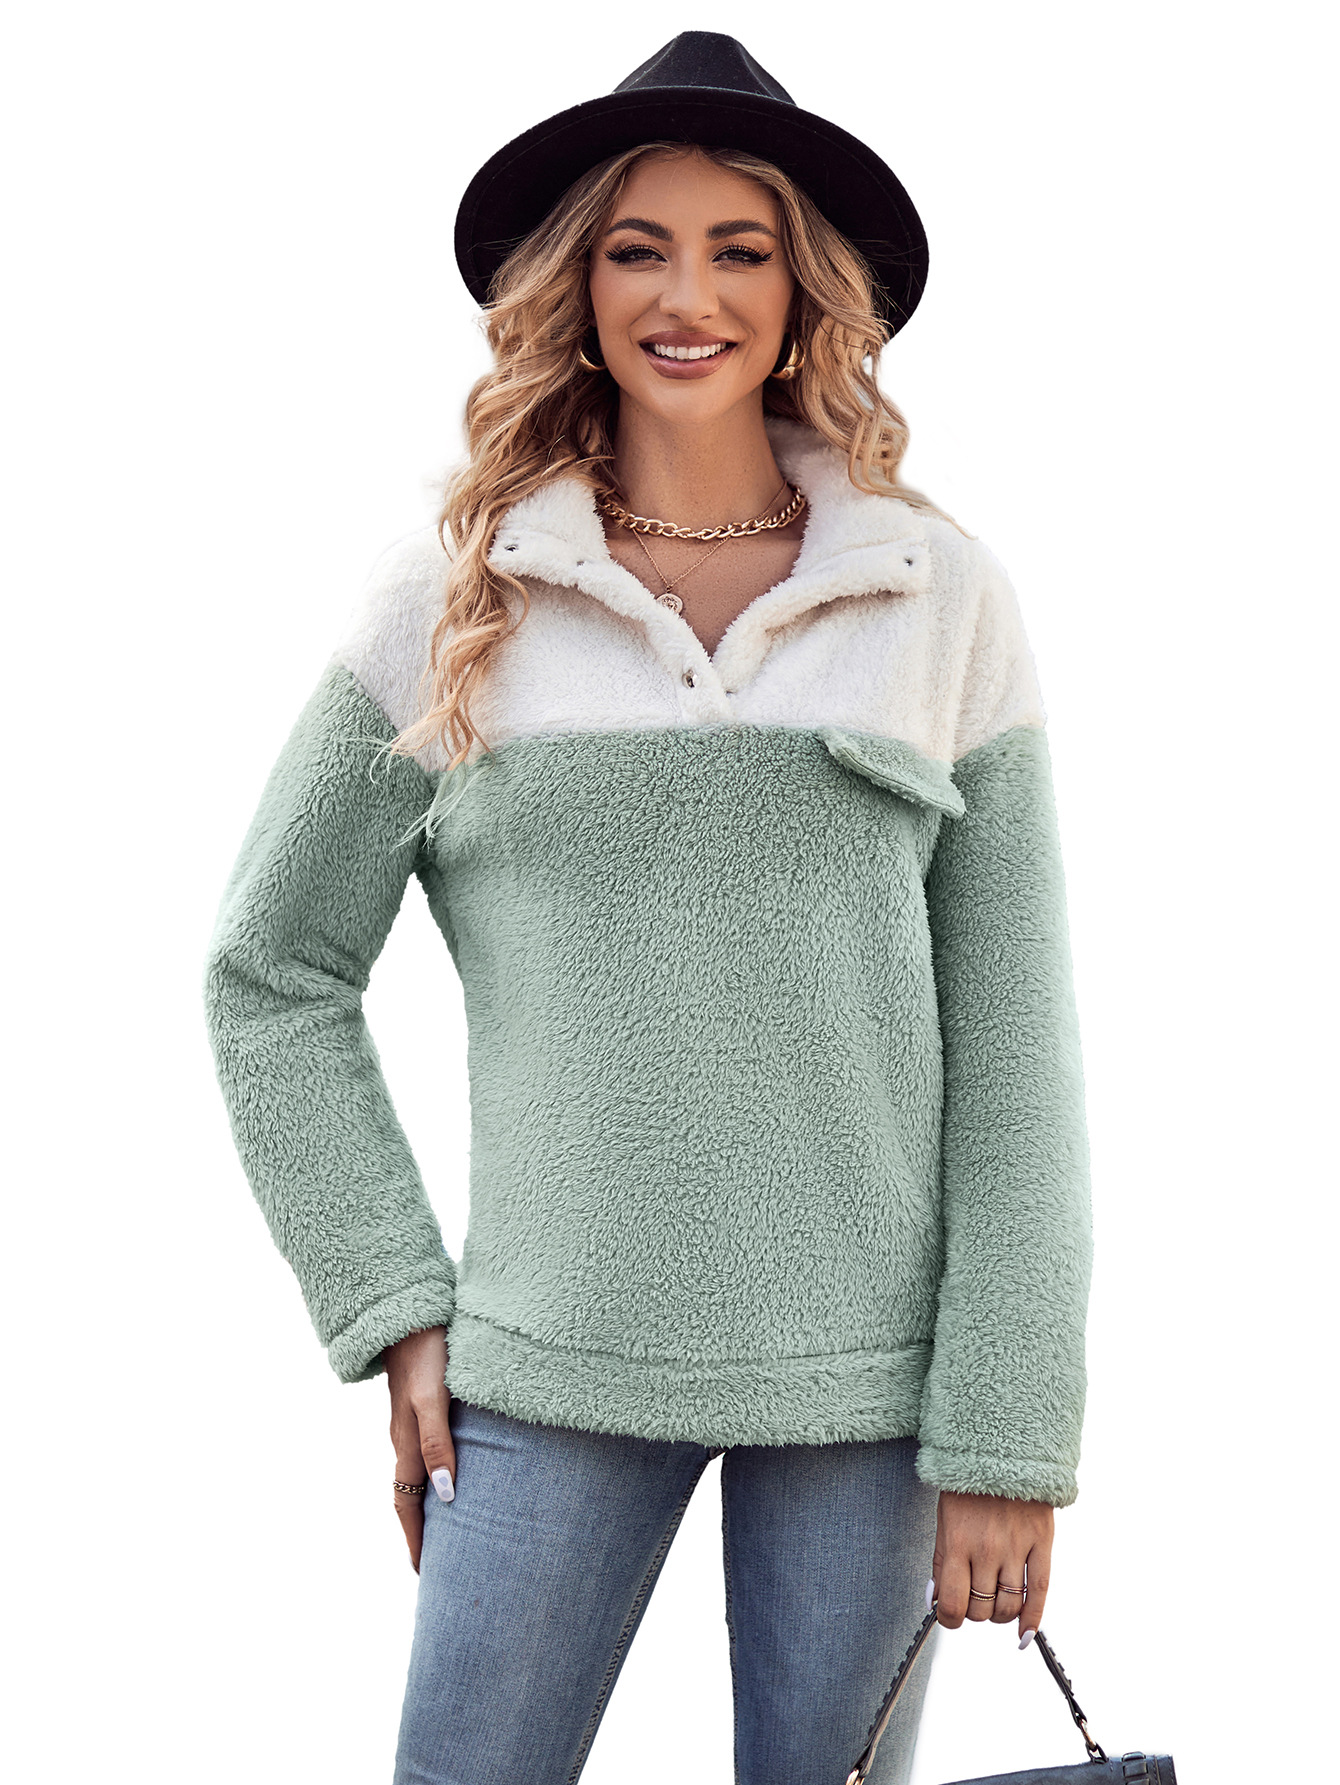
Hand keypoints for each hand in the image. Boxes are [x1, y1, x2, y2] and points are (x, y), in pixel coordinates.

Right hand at [383, 1325, 455, 1572]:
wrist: (412, 1315)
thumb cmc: (428, 1355)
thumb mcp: (432, 1399)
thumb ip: (438, 1442)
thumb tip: (443, 1494)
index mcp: (406, 1443)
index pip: (407, 1504)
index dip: (414, 1539)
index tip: (423, 1573)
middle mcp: (405, 1438)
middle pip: (408, 1495)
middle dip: (419, 1531)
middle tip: (437, 1563)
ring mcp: (410, 1422)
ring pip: (416, 1474)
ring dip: (426, 1504)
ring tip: (447, 1527)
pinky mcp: (420, 1405)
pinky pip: (423, 1453)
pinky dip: (433, 1475)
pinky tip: (451, 1472)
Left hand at [930, 1490, 1052, 1644]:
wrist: (1001, 1454)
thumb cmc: (967, 1491)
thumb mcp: (944, 1522)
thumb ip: (940, 1564)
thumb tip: (936, 1603)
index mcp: (958, 1543)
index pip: (953, 1604)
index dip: (950, 1619)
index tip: (951, 1616)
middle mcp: (987, 1549)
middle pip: (982, 1609)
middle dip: (975, 1613)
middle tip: (974, 1600)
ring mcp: (1016, 1548)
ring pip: (1009, 1606)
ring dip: (999, 1614)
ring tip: (995, 1603)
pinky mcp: (1042, 1543)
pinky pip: (1039, 1591)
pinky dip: (1032, 1619)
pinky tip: (1024, 1635)